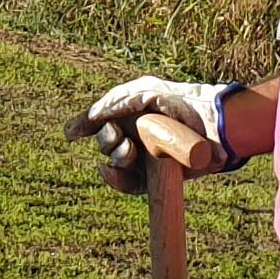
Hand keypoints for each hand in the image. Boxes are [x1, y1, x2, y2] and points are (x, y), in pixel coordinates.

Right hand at [76, 76, 238, 195]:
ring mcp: (144, 159)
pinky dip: (115, 180)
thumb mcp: (143, 93)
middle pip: (105, 144)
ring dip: (114, 157)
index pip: (99, 124)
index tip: (72, 134)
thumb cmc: (178, 103)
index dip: (83, 128)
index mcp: (130, 116)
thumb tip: (90, 118)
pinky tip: (109, 170)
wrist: (208, 125)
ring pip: (114, 164)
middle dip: (106, 141)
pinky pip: (127, 185)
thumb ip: (113, 103)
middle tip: (118, 136)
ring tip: (128, 150)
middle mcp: (135, 136)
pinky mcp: (154, 178)